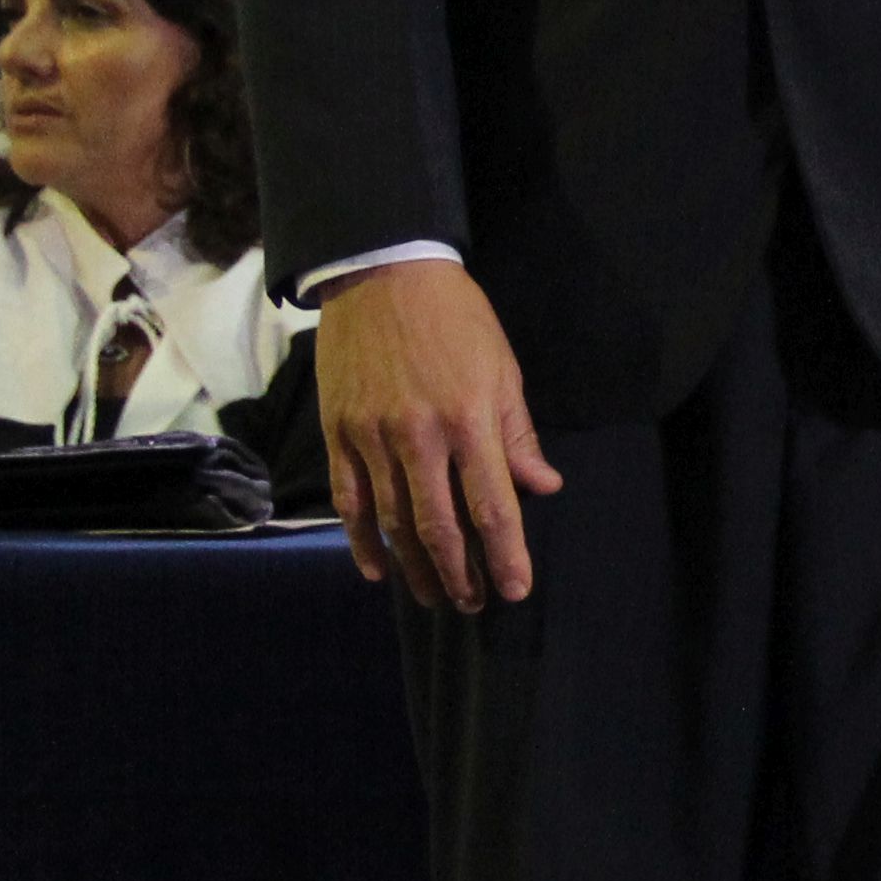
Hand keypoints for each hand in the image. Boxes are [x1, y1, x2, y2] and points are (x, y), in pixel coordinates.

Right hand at [313, 258, 560, 610]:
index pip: (492, 505)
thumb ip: (517, 435)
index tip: (516, 590)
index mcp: (469, 420)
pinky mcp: (338, 435)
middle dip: (460, 573)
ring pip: (393, 522)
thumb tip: (542, 488)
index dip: (505, 555)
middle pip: (439, 526)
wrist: (383, 276)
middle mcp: (419, 437)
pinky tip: (378, 570)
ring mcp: (371, 438)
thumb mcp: (502, 369)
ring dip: (415, 567)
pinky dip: (361, 541)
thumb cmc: (457, 321)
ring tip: (434, 596)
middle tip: (473, 604)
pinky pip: (349, 501)